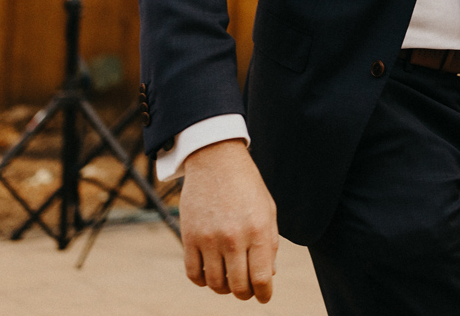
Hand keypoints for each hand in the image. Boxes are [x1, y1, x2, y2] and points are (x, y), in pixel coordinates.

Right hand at [179, 139, 279, 302]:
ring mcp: (209, 239)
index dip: (264, 293)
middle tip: (247, 290)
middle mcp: (234, 238)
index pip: (262, 278)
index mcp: (259, 231)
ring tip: (229, 280)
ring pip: (215, 284)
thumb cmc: (247, 187)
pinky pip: (193, 274)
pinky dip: (202, 281)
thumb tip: (268, 274)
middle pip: (238, 286)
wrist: (217, 161)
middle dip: (245, 294)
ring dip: (224, 288)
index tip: (264, 297)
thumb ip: (269, 243)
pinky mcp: (189, 238)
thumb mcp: (268, 211)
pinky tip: (210, 274)